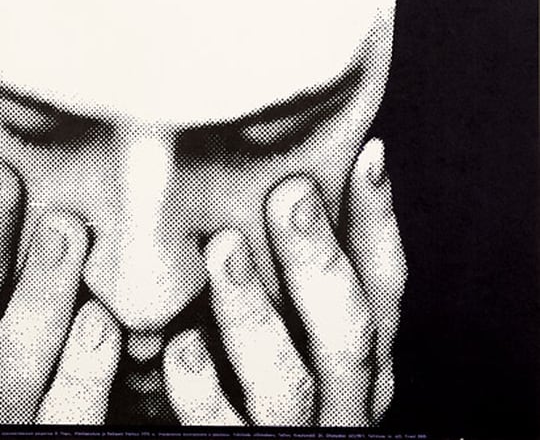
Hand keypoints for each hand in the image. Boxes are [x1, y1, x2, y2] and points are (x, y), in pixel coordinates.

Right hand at [0, 112, 120, 423]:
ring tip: (64, 230)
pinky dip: (83, 370)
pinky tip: (102, 321)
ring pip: (10, 367)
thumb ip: (11, 256)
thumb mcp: (16, 310)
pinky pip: (70, 417)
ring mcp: (6, 428)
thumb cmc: (58, 372)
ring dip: (35, 296)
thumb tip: (16, 146)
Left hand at [163, 138, 406, 425]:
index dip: (378, 221)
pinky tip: (181, 346)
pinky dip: (203, 392)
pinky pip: (222, 434)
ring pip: (286, 385)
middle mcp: (342, 400)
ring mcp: (295, 436)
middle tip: (290, 193)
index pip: (383, 286)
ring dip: (255, 314)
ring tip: (223, 248)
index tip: (364, 152)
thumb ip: (295, 265)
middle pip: (347, 333)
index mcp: (361, 359)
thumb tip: (285, 161)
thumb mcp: (293, 321)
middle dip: (319, 260)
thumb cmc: (253, 379)